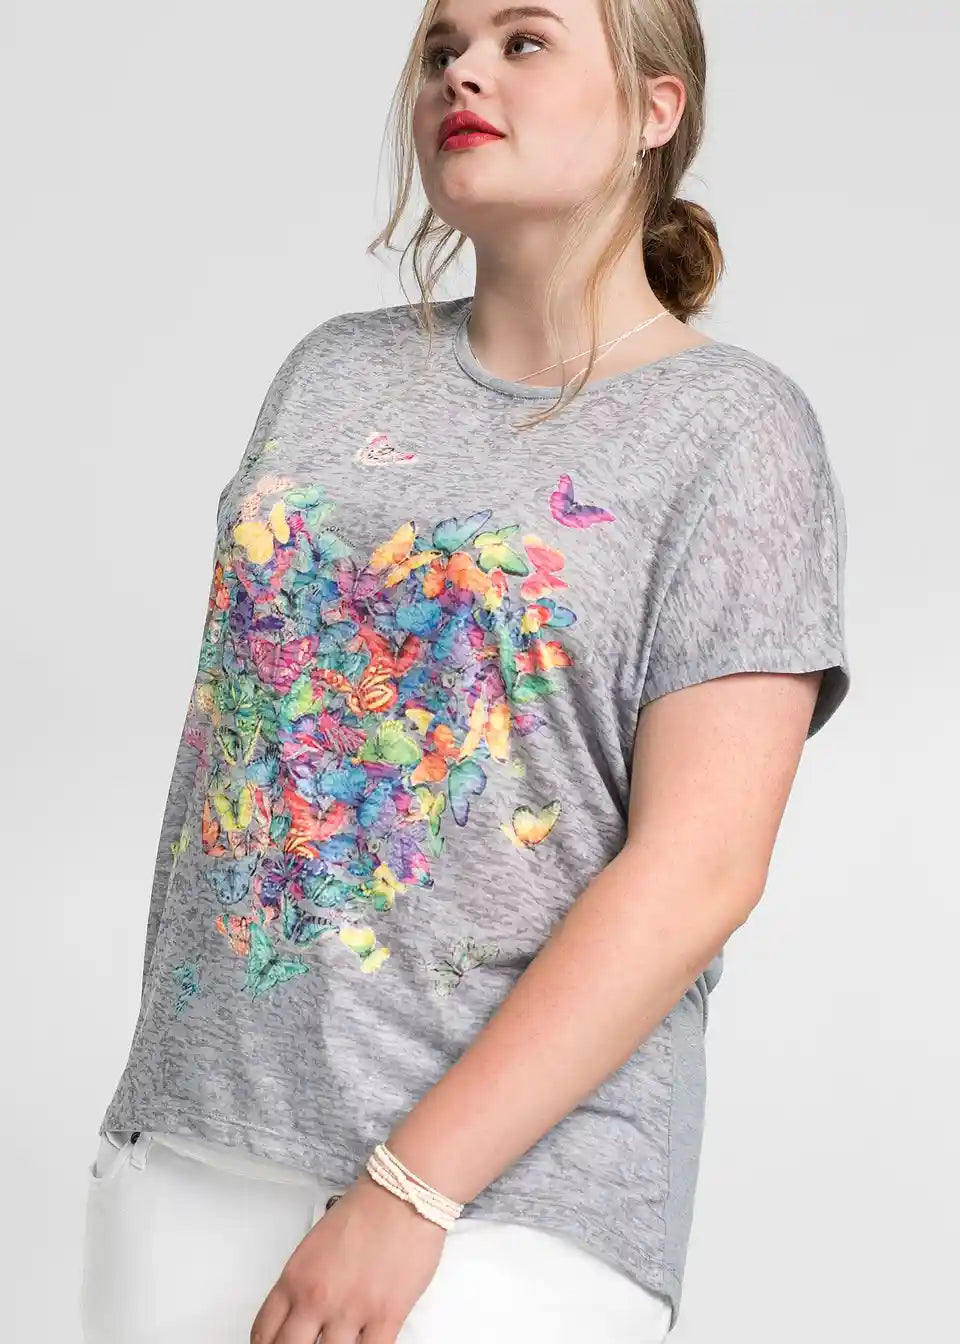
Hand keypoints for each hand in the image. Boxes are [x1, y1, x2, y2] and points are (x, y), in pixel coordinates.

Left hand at [249, 1169, 447, 1342]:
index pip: (264, 1333)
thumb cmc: (365, 1210)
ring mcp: (351, 1311)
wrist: (402, 1193)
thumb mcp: (315, 1246)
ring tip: (339, 1342)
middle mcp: (317, 1297)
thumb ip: (304, 1284)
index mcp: (295, 1278)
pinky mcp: (386, 1316)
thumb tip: (301, 1316)